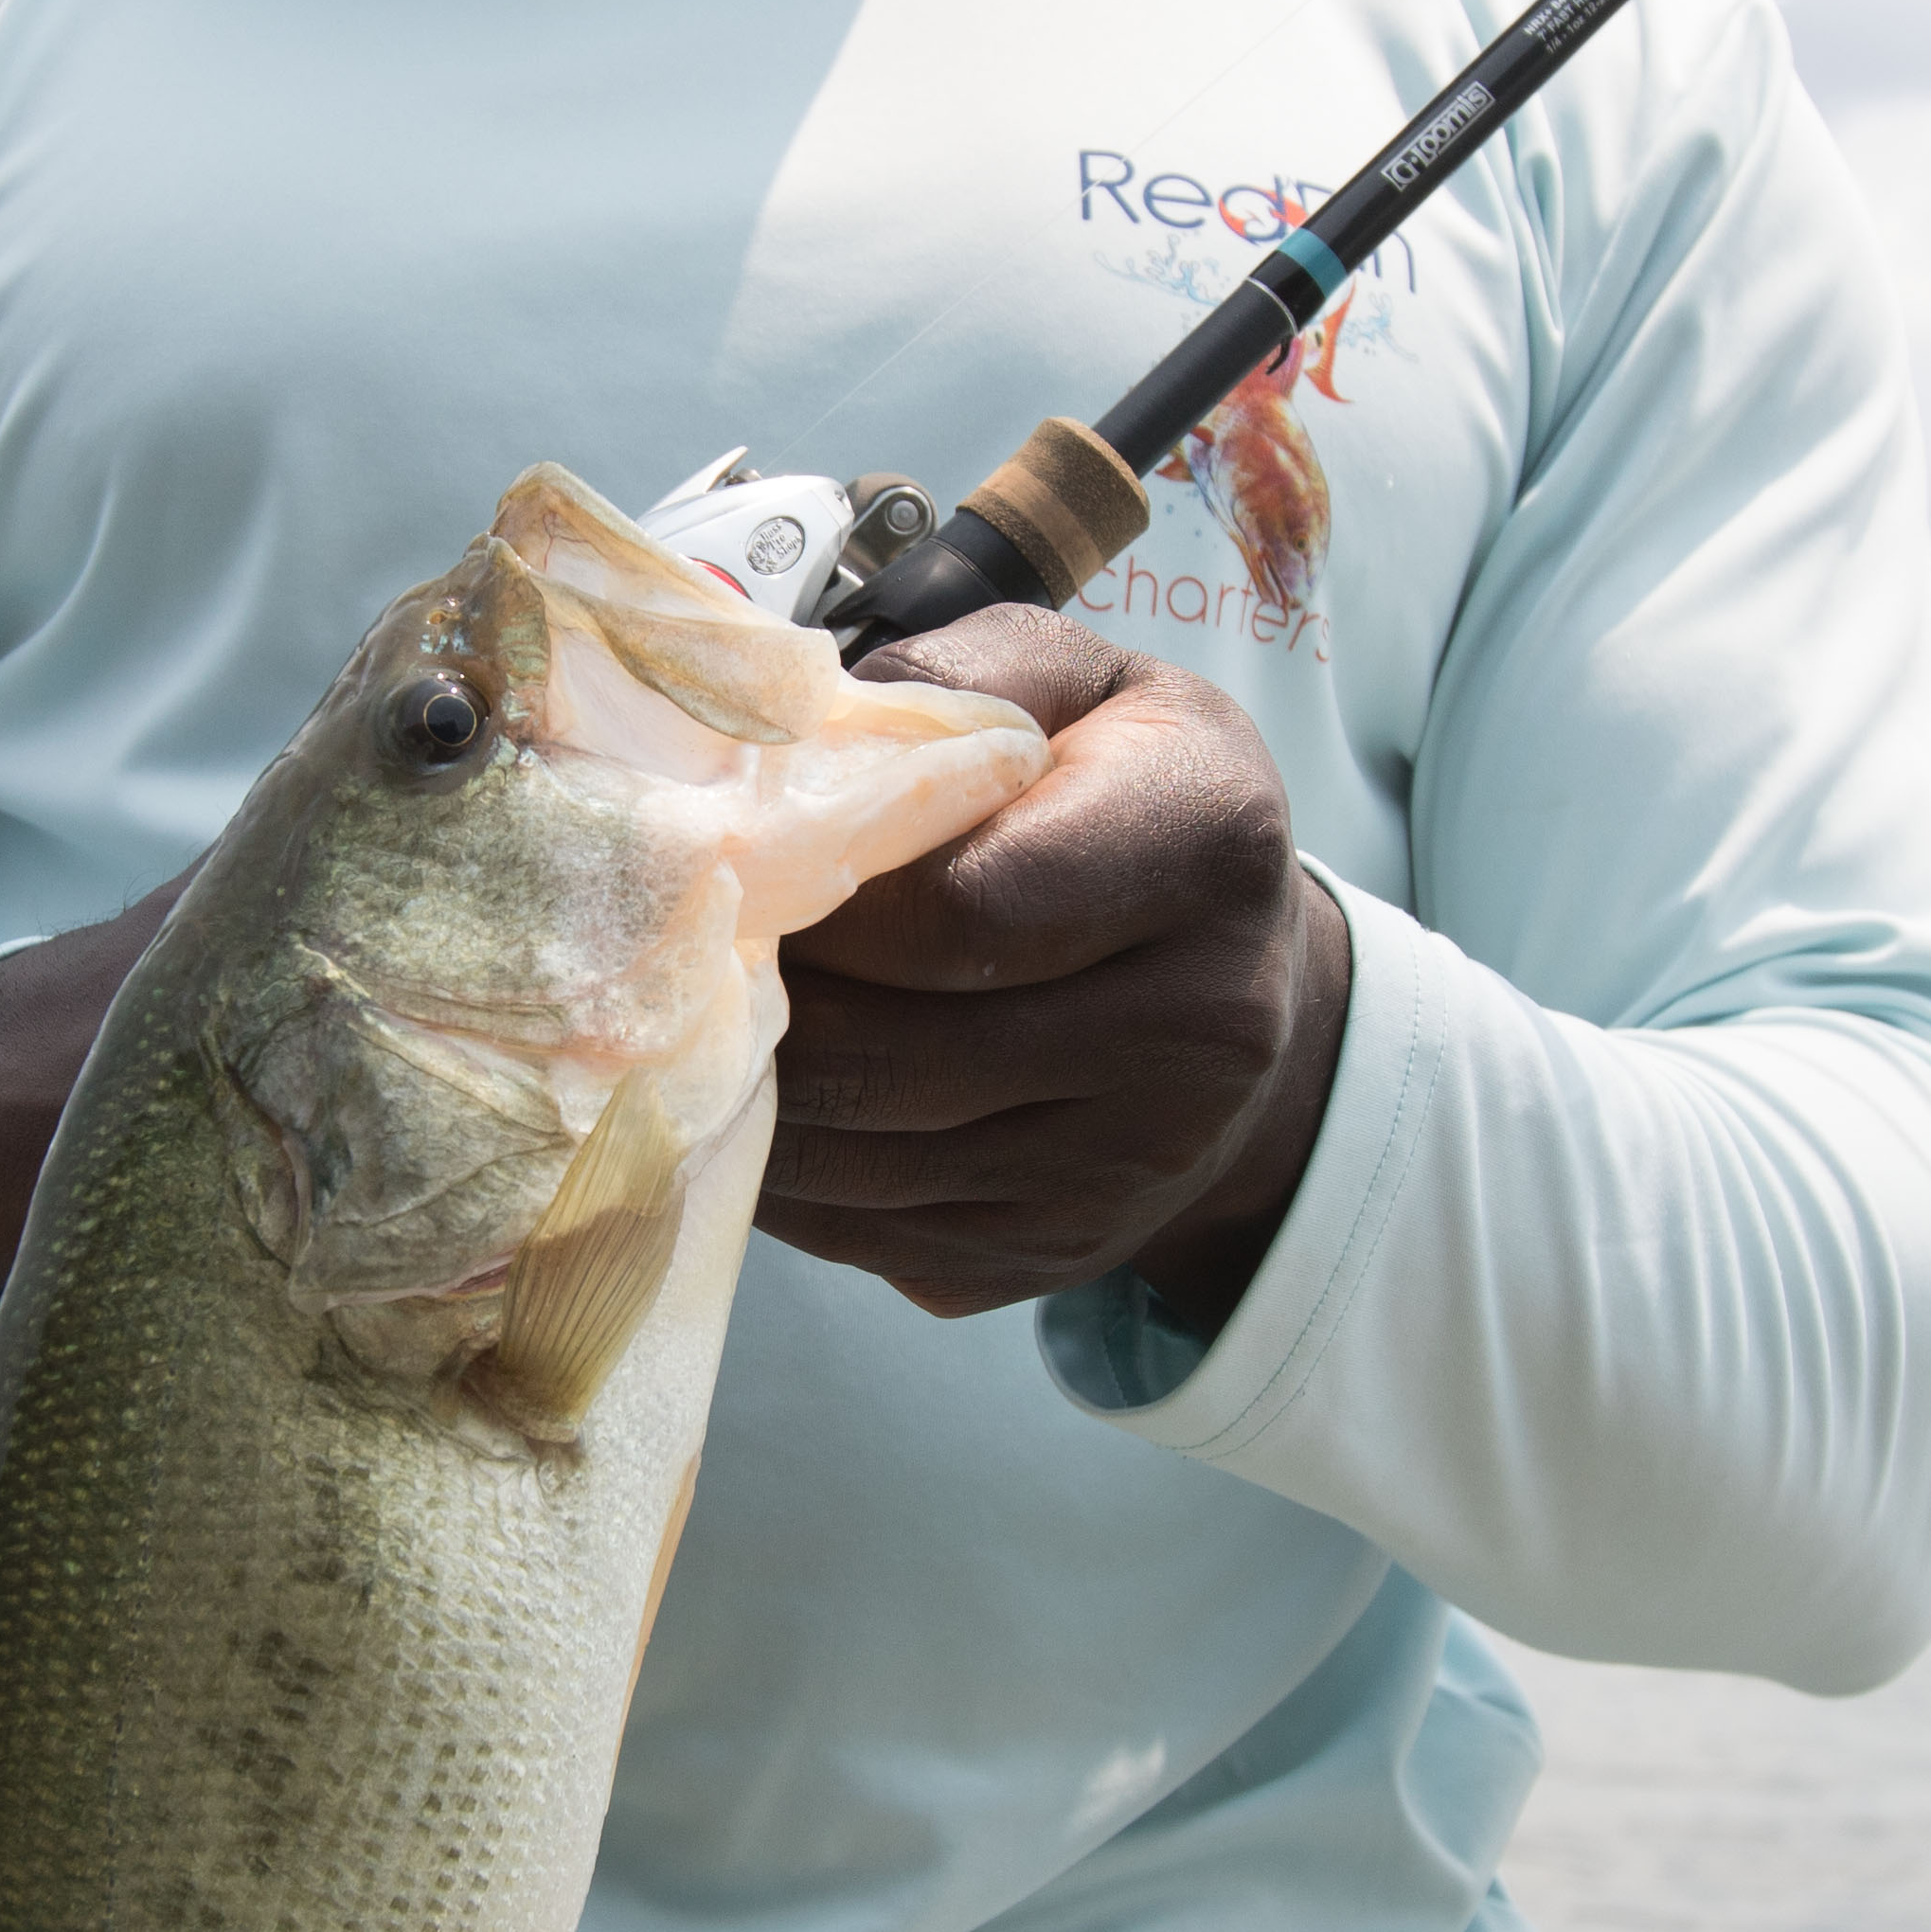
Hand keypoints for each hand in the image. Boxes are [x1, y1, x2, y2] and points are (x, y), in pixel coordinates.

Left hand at [759, 609, 1349, 1326]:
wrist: (1241, 986)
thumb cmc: (1128, 803)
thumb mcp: (1080, 687)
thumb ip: (955, 680)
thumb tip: (798, 728)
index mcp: (1204, 851)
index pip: (957, 910)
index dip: (816, 898)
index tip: (741, 868)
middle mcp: (1199, 1026)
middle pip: (893, 1053)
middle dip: (761, 1007)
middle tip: (689, 954)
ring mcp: (1133, 1163)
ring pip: (861, 1161)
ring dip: (751, 1099)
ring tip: (706, 1024)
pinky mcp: (1061, 1251)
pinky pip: (866, 1232)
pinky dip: (784, 1174)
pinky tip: (760, 1100)